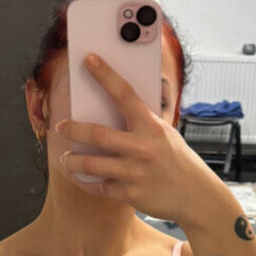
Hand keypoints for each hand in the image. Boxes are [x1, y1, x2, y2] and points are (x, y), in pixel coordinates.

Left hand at [55, 53, 219, 224]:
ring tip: (66, 159)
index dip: (105, 75)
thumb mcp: (165, 134)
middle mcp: (141, 148)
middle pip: (96, 134)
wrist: (195, 195)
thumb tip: (114, 106)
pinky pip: (98, 187)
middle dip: (72, 129)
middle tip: (60, 127)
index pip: (124, 94)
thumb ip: (143, 123)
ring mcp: (134, 172)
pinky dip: (88, 182)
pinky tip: (83, 178)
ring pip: (90, 164)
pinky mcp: (129, 194)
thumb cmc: (177, 160)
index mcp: (151, 127)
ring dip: (72, 161)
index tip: (89, 60)